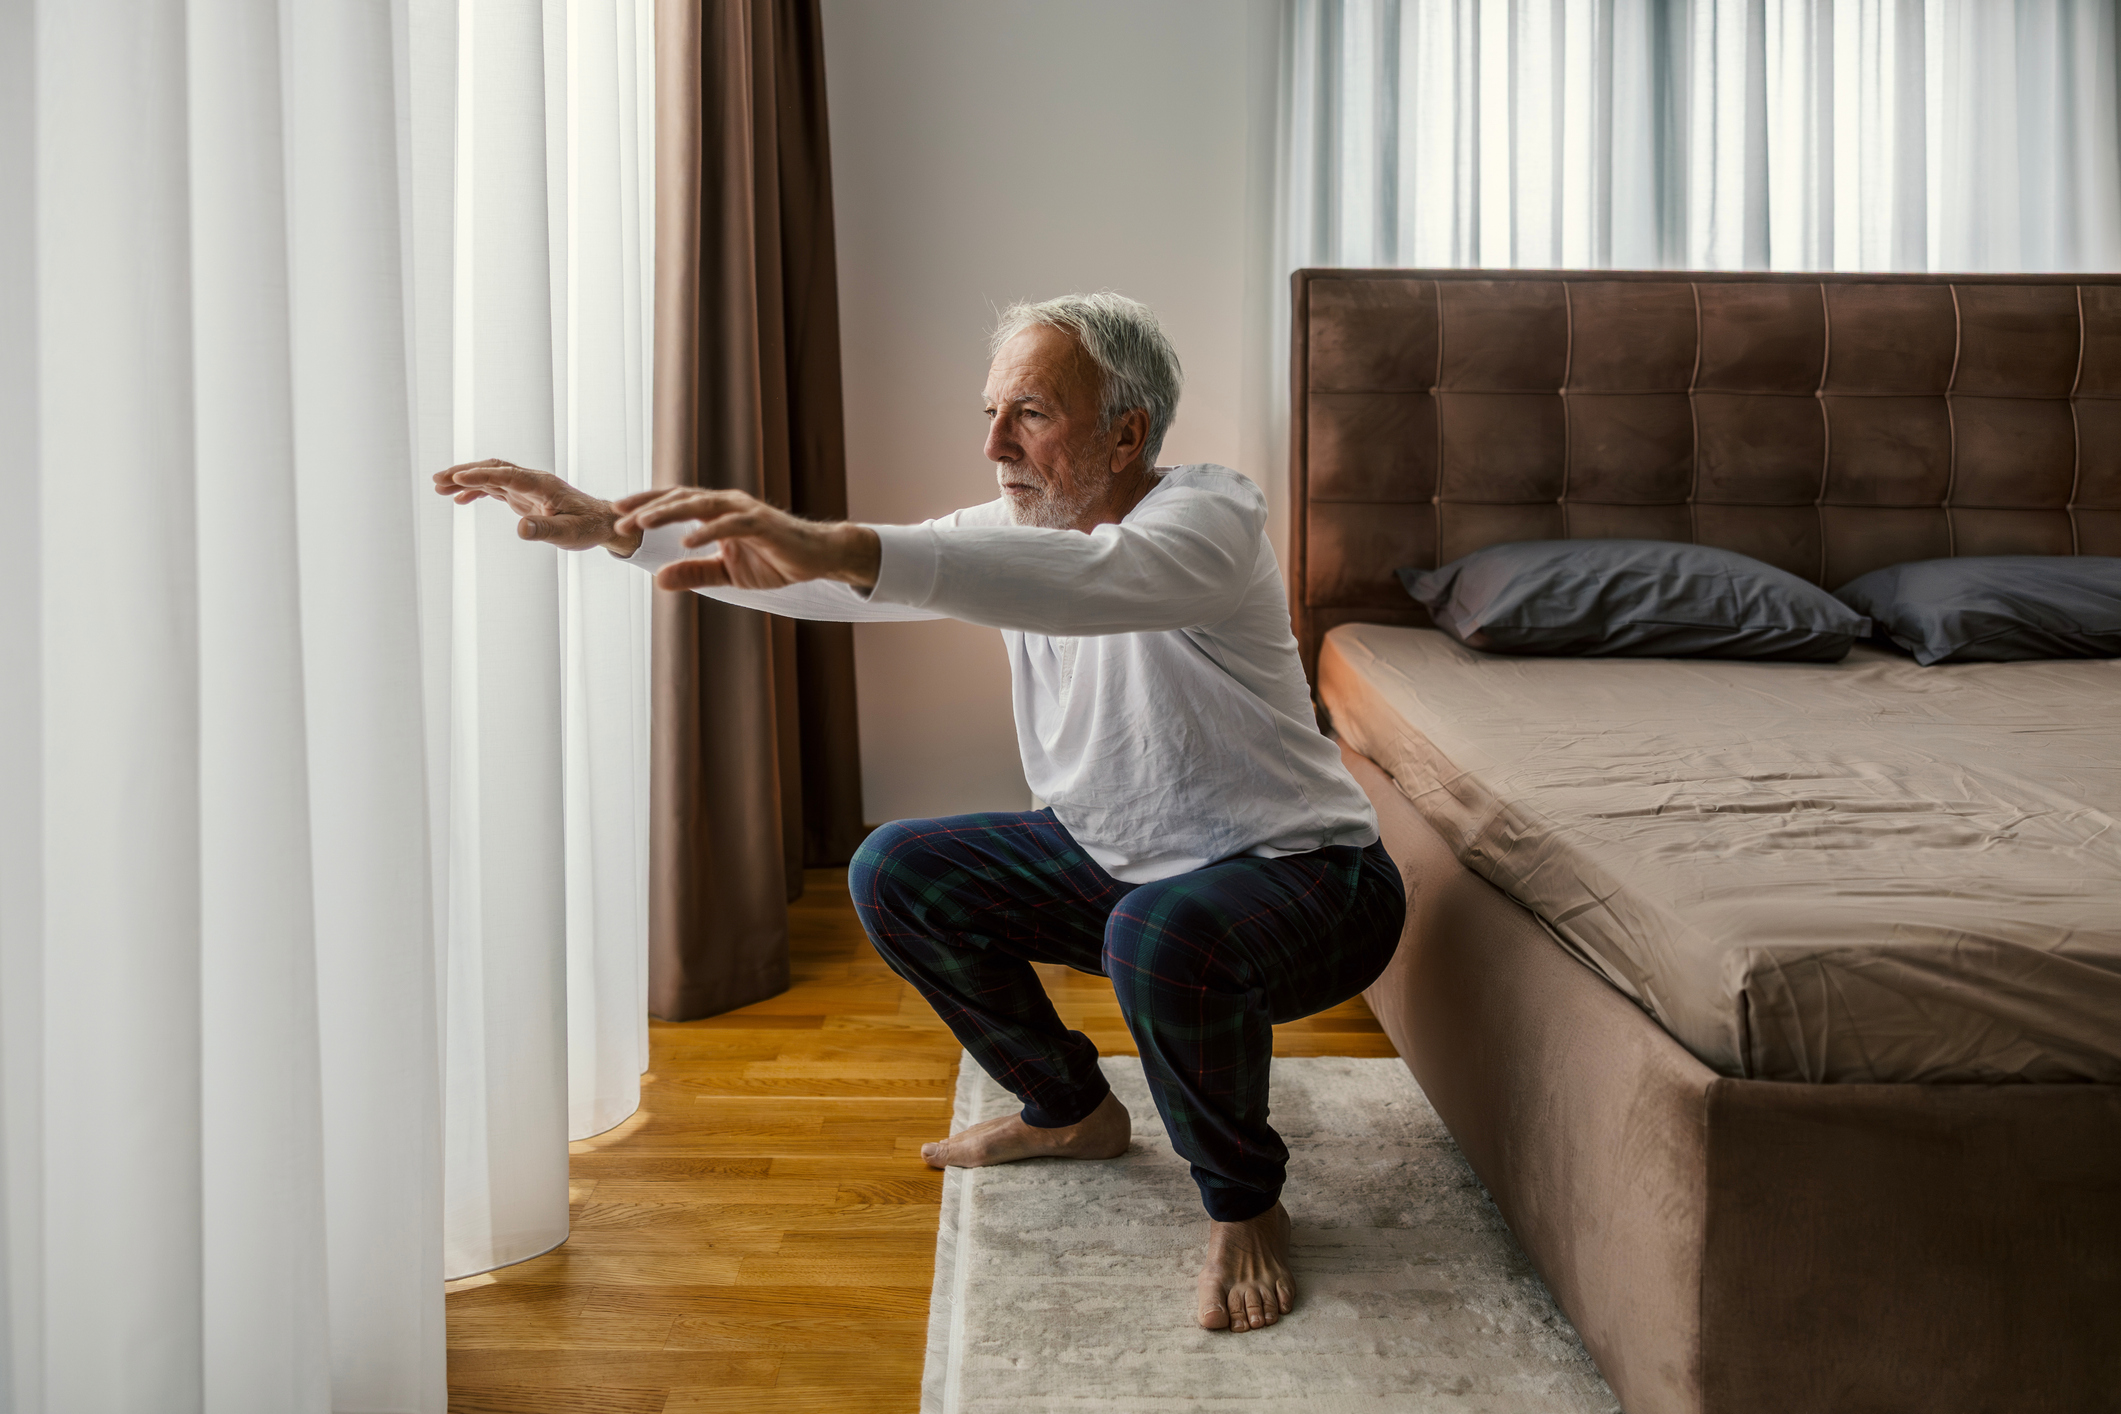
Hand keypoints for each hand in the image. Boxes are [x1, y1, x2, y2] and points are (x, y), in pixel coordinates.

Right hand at [432, 459, 638, 555]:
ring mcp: (527, 486)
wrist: (601, 522)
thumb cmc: (588, 528)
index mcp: (542, 485)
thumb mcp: (569, 534)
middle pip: (494, 469)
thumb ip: (544, 530)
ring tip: (438, 487)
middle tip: (437, 479)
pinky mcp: (524, 494)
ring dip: (466, 479)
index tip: (457, 478)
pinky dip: (477, 490)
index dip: (481, 475)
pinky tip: (460, 499)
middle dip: (465, 472)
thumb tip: (520, 529)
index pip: (507, 475)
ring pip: (491, 476)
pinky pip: (496, 487)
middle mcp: (532, 480)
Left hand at [612, 487, 881, 592]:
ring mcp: (744, 511)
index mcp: (716, 512)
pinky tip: (688, 542)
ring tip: (645, 523)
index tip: (617, 514)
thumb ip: (694, 573)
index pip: (674, 502)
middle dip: (648, 509)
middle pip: (680, 498)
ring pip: (700, 505)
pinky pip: (731, 525)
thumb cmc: (774, 560)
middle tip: (620, 520)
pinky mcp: (762, 524)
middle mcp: (727, 504)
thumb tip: (659, 581)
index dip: (646, 506)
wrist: (817, 558)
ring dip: (670, 512)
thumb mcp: (727, 573)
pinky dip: (708, 532)